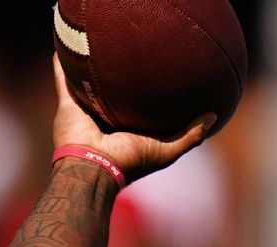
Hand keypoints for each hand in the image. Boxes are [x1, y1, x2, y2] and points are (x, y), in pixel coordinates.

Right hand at [51, 53, 215, 182]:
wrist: (95, 165)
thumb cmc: (132, 161)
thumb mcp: (168, 150)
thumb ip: (190, 134)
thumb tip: (214, 116)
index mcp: (130, 132)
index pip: (143, 112)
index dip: (153, 99)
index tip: (167, 83)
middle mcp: (109, 121)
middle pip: (116, 97)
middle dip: (122, 82)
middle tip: (134, 60)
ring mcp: (88, 113)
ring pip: (90, 87)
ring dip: (91, 72)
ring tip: (99, 51)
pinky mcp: (69, 106)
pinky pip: (64, 82)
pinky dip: (62, 68)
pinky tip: (63, 51)